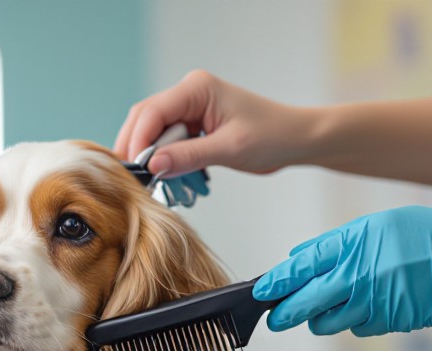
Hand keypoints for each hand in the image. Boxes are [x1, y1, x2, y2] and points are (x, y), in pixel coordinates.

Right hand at [114, 70, 311, 176]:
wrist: (296, 139)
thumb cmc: (272, 136)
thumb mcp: (229, 149)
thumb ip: (188, 156)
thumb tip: (153, 165)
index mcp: (196, 88)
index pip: (152, 112)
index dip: (139, 140)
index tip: (135, 169)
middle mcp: (188, 93)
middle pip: (145, 119)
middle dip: (137, 148)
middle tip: (135, 179)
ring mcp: (189, 109)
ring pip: (152, 131)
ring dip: (150, 156)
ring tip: (151, 181)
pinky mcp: (193, 125)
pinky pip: (167, 141)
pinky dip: (163, 159)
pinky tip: (165, 176)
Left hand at [252, 206, 431, 336]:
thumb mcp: (383, 225)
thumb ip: (339, 242)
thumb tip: (299, 258)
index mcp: (356, 242)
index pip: (302, 266)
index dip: (276, 281)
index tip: (260, 291)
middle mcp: (361, 273)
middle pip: (306, 302)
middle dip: (284, 313)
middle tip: (275, 317)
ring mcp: (377, 301)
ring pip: (328, 322)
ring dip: (318, 319)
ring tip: (318, 312)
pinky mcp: (392, 322)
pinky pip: (358, 328)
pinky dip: (354, 321)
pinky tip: (365, 308)